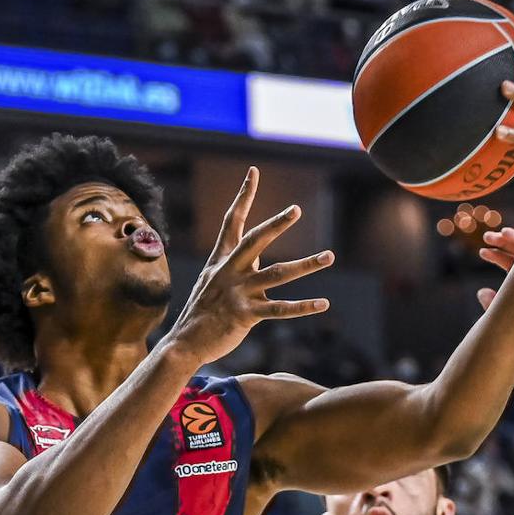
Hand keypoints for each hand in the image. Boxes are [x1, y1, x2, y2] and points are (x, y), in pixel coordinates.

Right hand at [165, 167, 332, 364]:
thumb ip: (236, 266)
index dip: (244, 196)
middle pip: (255, 240)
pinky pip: (279, 310)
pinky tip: (323, 303)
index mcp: (222, 260)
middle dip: (276, 224)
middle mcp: (229, 271)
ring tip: (329, 256)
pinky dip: (302, 307)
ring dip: (306, 265)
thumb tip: (256, 257)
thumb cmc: (202, 312)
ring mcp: (237, 292)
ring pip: (277, 275)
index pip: (233, 221)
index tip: (253, 172)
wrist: (184, 343)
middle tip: (296, 209)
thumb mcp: (213, 282)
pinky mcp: (245, 315)